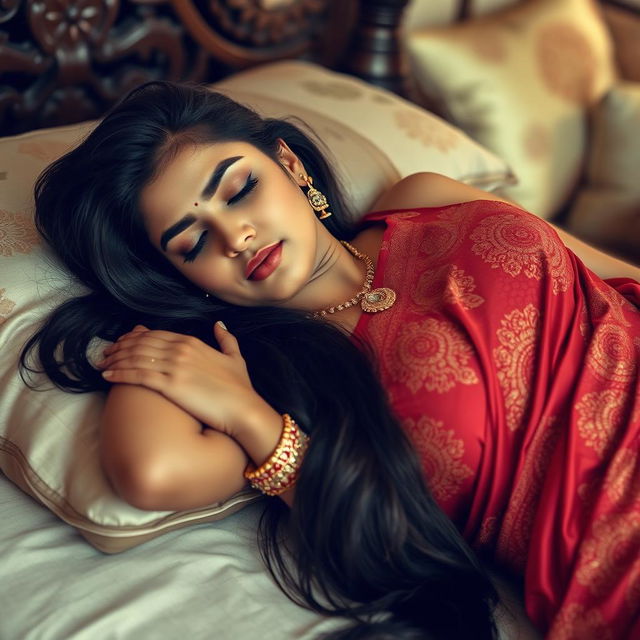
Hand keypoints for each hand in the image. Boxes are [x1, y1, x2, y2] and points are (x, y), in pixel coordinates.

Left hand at [97, 322, 266, 438]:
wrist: (243, 408)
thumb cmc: (240, 388)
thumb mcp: (236, 357)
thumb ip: (226, 339)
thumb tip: (219, 324)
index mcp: (193, 342)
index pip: (155, 335)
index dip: (134, 338)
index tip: (121, 343)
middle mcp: (181, 350)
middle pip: (141, 344)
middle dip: (119, 347)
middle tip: (106, 353)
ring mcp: (175, 367)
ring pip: (136, 358)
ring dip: (115, 360)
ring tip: (102, 364)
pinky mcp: (170, 385)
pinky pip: (138, 375)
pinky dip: (120, 373)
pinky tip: (107, 376)